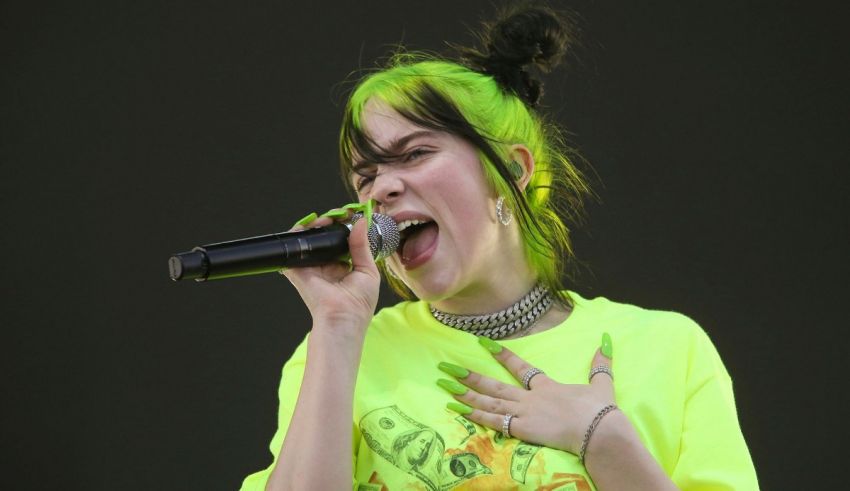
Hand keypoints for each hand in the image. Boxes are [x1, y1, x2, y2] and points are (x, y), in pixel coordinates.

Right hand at [280, 205, 380, 334]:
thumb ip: (362, 246)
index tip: (350, 214)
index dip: (344, 226)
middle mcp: (326, 265)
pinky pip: (294, 247)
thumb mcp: (368, 270)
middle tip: (338, 215)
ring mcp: (311, 267)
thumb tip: (361, 223)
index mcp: (343, 266)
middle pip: (325, 237)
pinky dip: (298, 233)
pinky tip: (309, 226)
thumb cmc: (359, 302)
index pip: (341, 240)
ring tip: (325, 220)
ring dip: (316, 225)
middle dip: (330, 223)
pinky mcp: (298, 269)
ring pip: (310, 239)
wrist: (343, 317)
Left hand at [440, 334, 615, 455]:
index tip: (483, 344)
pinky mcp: (522, 429)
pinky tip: (458, 409)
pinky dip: (474, 414)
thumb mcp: (602, 385)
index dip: (502, 355)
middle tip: (448, 367)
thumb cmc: (601, 411)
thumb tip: (606, 340)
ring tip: (445, 385)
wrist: (600, 430)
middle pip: (495, 385)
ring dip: (466, 393)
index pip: (520, 368)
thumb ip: (600, 365)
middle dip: (470, 376)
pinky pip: (493, 421)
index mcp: (547, 386)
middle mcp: (531, 397)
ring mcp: (525, 413)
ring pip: (489, 401)